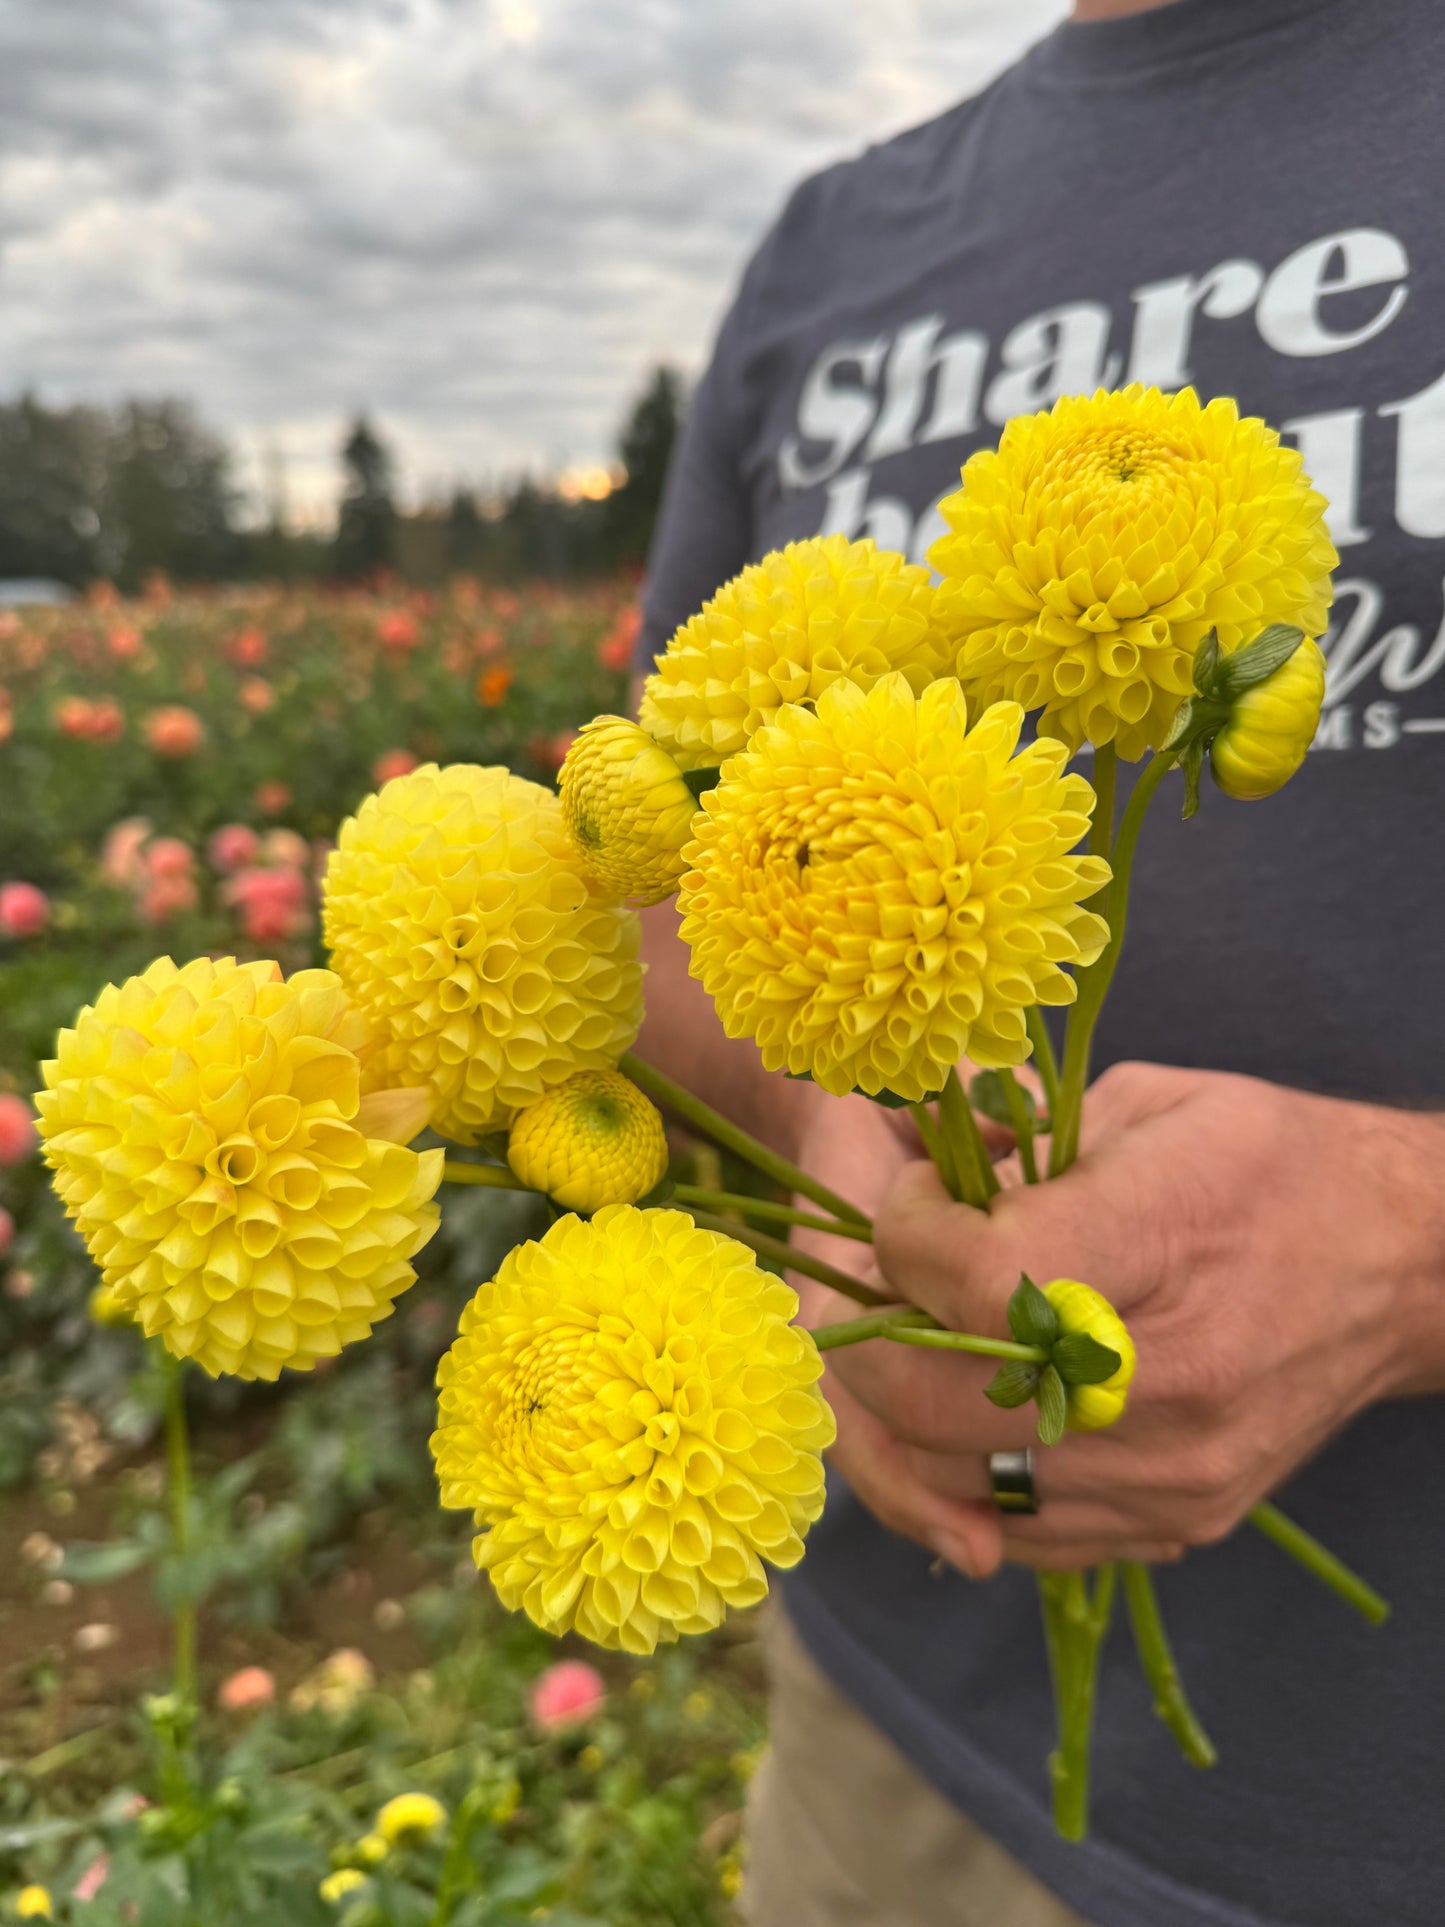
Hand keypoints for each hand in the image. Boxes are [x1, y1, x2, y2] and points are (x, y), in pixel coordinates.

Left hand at [823, 1061, 1444, 1577]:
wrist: (1403, 1268)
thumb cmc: (1271, 1166)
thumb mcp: (1149, 1106)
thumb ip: (1019, 1146)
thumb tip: (916, 1181)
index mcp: (1160, 1246)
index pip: (973, 1277)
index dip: (905, 1237)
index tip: (913, 1204)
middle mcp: (1168, 1383)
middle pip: (939, 1399)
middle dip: (874, 1336)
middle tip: (885, 1282)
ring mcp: (1172, 1471)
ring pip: (959, 1475)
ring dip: (905, 1409)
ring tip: (922, 1338)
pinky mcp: (1179, 1521)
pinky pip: (1023, 1529)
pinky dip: (970, 1471)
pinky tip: (977, 1405)